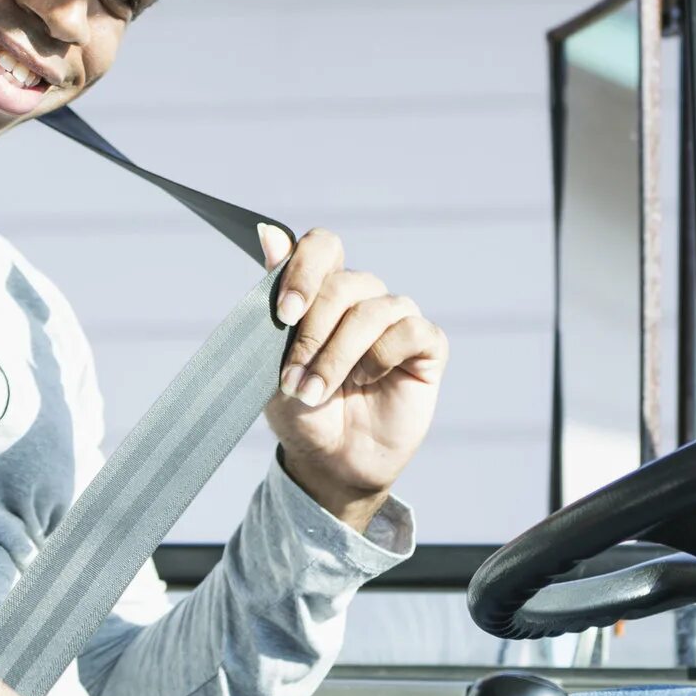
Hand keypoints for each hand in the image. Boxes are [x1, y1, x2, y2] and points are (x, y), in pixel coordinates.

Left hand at [259, 227, 448, 531]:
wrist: (331, 462)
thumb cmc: (302, 411)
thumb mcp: (272, 362)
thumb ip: (273, 299)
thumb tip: (268, 232)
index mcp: (323, 291)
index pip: (323, 246)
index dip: (305, 270)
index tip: (284, 314)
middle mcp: (362, 298)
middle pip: (345, 284)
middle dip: (313, 334)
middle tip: (293, 380)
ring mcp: (396, 320)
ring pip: (375, 310)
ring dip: (339, 355)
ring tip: (317, 393)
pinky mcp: (426, 347)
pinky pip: (412, 330)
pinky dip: (382, 356)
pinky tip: (367, 381)